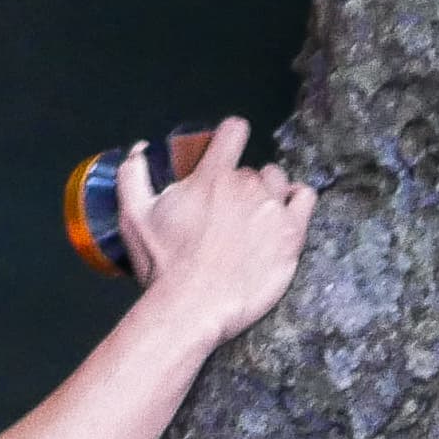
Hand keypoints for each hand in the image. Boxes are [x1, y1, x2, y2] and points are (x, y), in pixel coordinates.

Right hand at [115, 116, 313, 342]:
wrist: (193, 307)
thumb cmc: (164, 264)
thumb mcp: (134, 216)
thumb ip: (133, 175)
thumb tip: (140, 149)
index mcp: (211, 176)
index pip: (234, 131)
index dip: (230, 136)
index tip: (226, 150)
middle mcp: (246, 185)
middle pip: (252, 169)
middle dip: (240, 185)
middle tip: (227, 212)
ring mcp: (272, 208)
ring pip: (278, 181)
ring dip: (268, 193)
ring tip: (255, 218)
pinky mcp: (292, 233)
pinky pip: (306, 198)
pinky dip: (297, 202)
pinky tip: (284, 216)